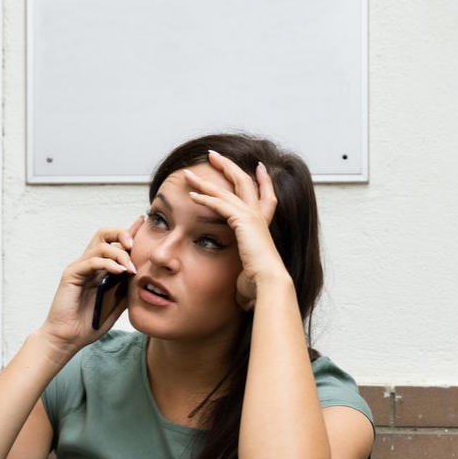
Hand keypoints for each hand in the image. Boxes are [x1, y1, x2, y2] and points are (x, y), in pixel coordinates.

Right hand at [39, 216, 144, 356]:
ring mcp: (80, 268)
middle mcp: (90, 264)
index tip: (143, 223)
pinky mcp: (71, 275)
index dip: (129, 232)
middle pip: (104, 234)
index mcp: (101, 269)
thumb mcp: (117, 306)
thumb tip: (144, 278)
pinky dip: (107, 264)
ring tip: (131, 268)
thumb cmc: (89, 323)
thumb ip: (127, 290)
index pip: (115, 244)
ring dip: (119, 254)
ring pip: (100, 246)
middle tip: (135, 244)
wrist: (68, 338)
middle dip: (122, 234)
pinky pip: (91, 262)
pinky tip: (120, 272)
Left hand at [183, 150, 287, 311]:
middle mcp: (258, 217)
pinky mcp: (241, 220)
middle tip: (214, 155)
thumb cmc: (261, 286)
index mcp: (263, 227)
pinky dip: (205, 197)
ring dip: (206, 180)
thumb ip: (245, 282)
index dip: (264, 182)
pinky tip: (191, 193)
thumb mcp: (250, 279)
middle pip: (244, 182)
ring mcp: (251, 216)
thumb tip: (245, 302)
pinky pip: (219, 204)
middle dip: (228, 167)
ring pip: (226, 189)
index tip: (259, 168)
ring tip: (188, 172)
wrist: (269, 283)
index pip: (266, 197)